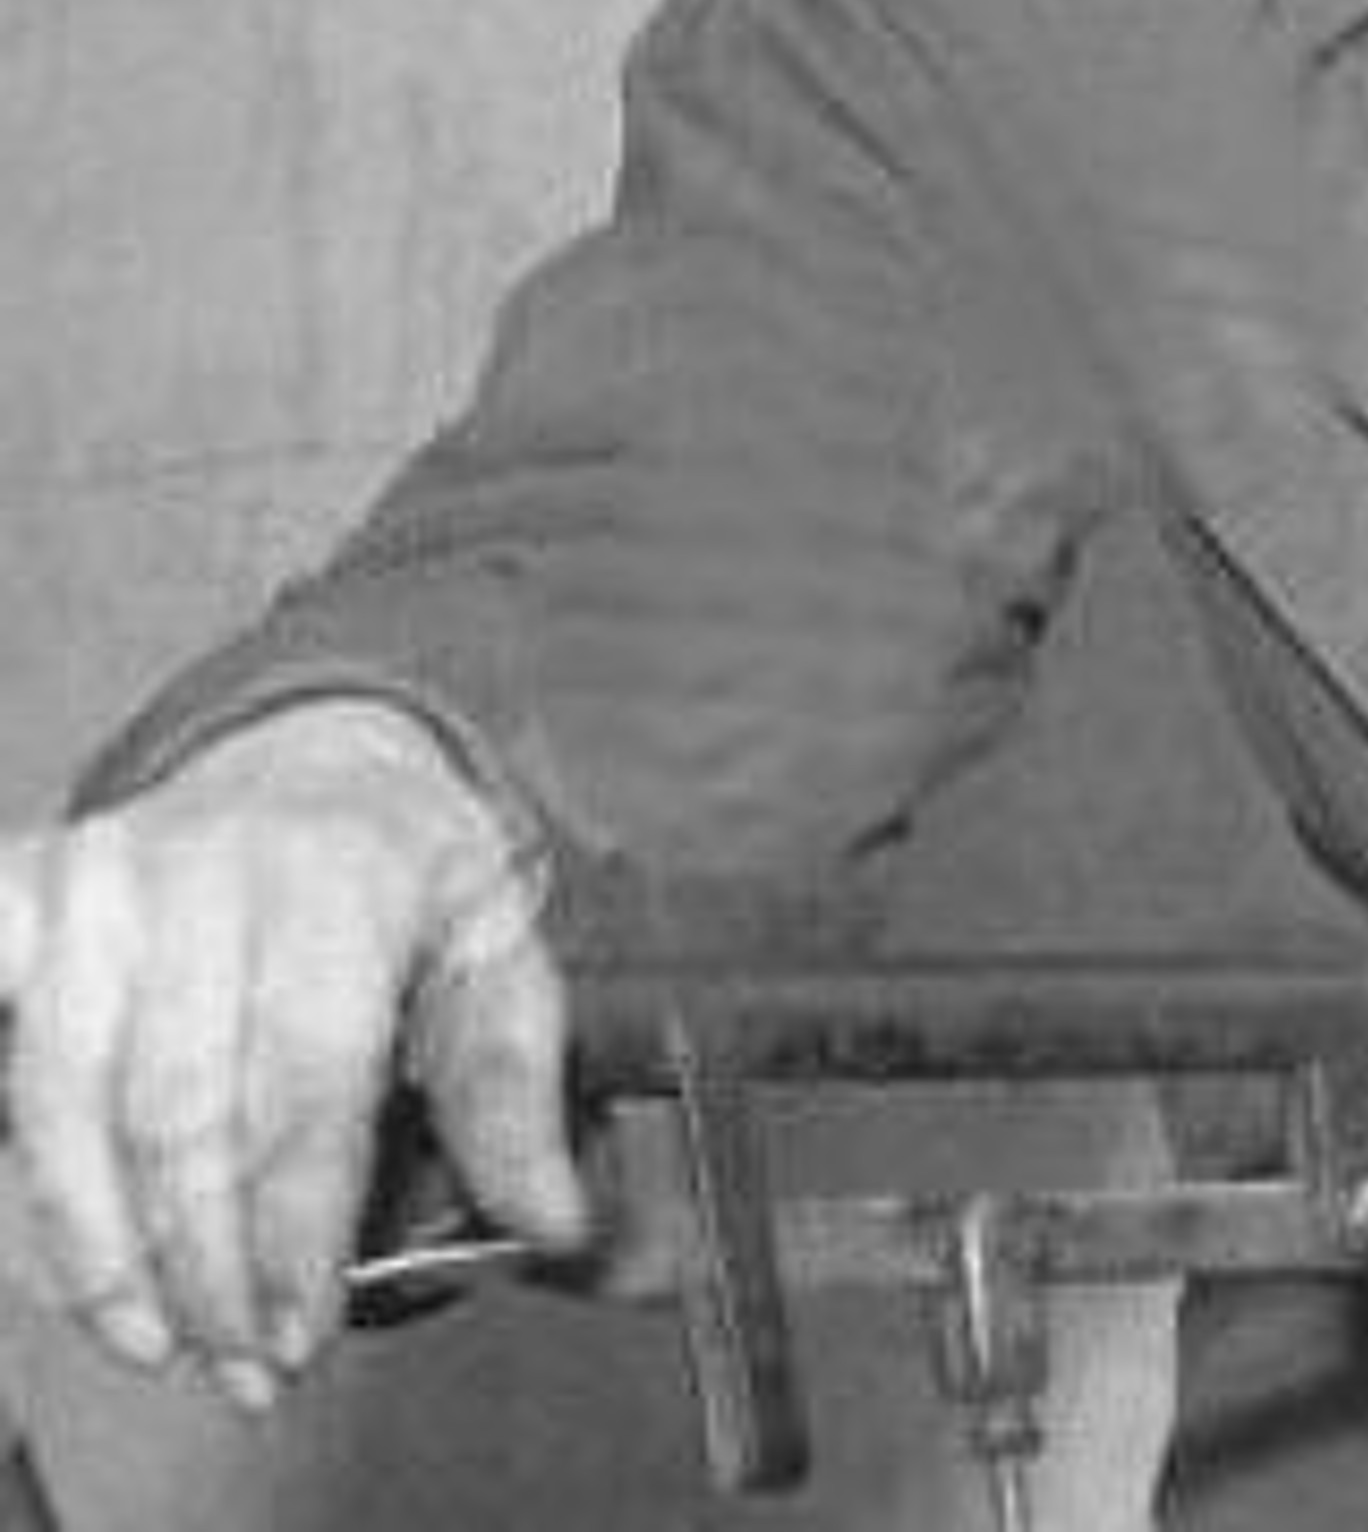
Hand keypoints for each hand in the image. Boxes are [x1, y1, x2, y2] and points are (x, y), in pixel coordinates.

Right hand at [0, 704, 586, 1410]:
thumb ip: (515, 1091)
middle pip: (181, 1112)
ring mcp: (104, 881)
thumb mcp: (497, 948)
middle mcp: (213, 867)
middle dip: (205, 1268)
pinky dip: (12, 1145)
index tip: (300, 1335)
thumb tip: (553, 1224)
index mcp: (349, 875)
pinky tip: (50, 1225)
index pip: (307, 1085)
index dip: (295, 1231)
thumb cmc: (407, 874)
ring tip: (156, 1337)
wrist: (314, 763)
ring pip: (66, 1102)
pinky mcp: (29, 894)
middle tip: (239, 1364)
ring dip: (101, 1250)